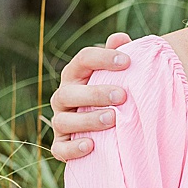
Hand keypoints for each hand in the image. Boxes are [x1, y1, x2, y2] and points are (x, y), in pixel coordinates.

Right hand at [49, 32, 132, 161]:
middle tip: (122, 96)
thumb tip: (120, 37)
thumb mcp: (118, 75)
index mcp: (76, 75)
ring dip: (87, 120)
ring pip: (63, 121)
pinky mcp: (61, 145)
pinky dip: (72, 149)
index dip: (103, 58)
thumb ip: (118, 56)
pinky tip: (91, 145)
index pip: (83, 59)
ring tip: (112, 119)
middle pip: (69, 92)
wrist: (108, 129)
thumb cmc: (114, 94)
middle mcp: (63, 97)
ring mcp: (60, 121)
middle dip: (95, 93)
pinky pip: (59, 149)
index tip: (128, 62)